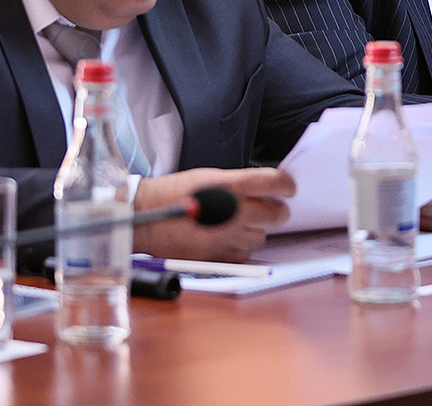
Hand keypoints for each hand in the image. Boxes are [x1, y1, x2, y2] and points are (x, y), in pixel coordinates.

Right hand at [134, 167, 294, 261]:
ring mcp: (226, 237)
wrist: (144, 216)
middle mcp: (233, 211)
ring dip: (256, 229)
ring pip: (262, 236)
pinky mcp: (217, 256)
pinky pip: (244, 253)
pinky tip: (228, 237)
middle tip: (269, 207)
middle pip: (277, 214)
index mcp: (232, 186)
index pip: (277, 184)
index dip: (287, 186)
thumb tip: (264, 188)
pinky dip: (240, 246)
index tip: (287, 188)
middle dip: (276, 210)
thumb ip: (240, 183)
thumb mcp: (210, 175)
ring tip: (241, 222)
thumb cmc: (173, 192)